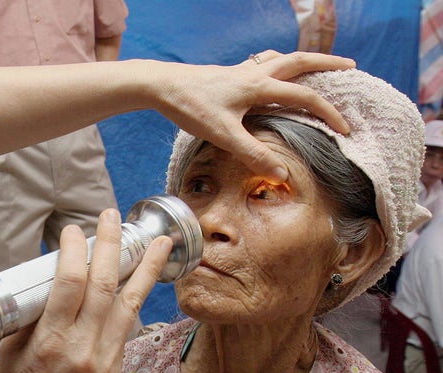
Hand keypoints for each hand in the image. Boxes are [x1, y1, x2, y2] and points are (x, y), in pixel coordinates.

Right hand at [0, 208, 172, 372]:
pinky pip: (130, 324)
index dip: (74, 249)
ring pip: (130, 301)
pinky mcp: (117, 366)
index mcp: (50, 340)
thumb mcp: (11, 352)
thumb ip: (29, 315)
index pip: (69, 281)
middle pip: (103, 283)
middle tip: (112, 216)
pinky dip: (138, 296)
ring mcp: (105, 357)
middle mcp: (82, 345)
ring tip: (159, 239)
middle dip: (110, 243)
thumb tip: (44, 281)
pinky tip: (147, 277)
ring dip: (146, 266)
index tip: (72, 231)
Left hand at [145, 50, 355, 182]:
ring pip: (280, 58)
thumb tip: (282, 173)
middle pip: (299, 61)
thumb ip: (253, 154)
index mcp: (259, 86)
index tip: (345, 128)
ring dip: (302, 60)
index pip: (305, 96)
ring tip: (315, 64)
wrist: (161, 85)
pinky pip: (261, 63)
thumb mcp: (223, 135)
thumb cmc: (191, 107)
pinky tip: (269, 72)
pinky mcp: (228, 73)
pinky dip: (276, 64)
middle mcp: (254, 73)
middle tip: (350, 66)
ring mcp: (240, 70)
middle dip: (327, 63)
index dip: (328, 113)